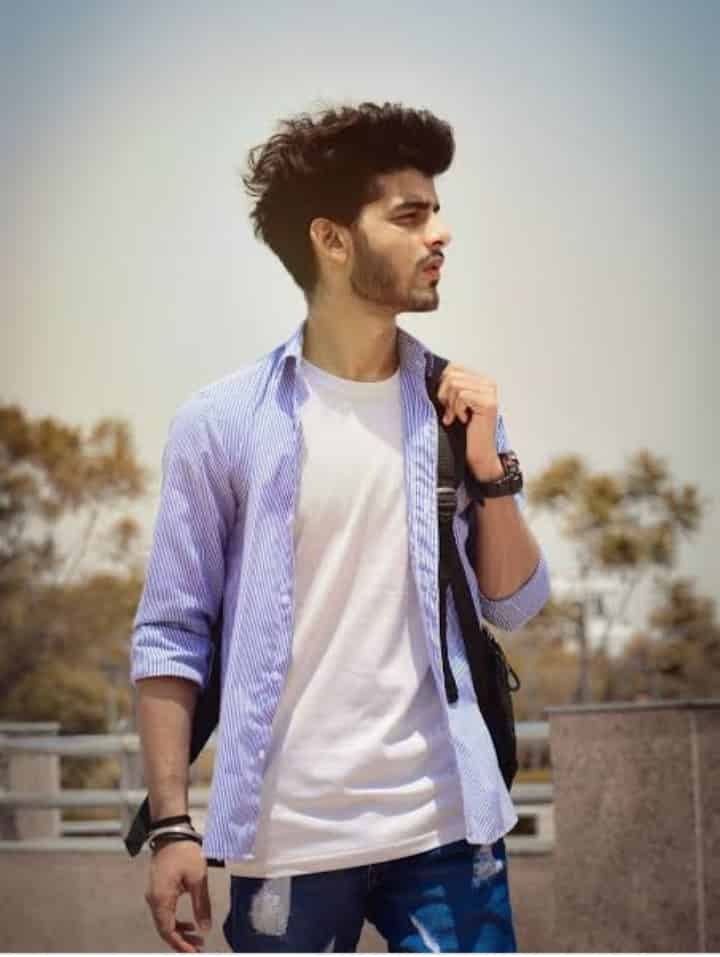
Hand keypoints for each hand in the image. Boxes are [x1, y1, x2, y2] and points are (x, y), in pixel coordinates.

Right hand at [145, 840, 210, 952]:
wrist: (171, 832)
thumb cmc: (184, 853)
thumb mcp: (198, 879)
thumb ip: (201, 905)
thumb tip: (205, 928)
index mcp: (161, 899)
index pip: (168, 931)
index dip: (180, 944)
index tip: (194, 952)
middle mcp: (153, 900)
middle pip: (164, 928)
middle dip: (181, 940)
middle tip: (198, 948)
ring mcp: (154, 894)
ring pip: (164, 921)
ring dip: (180, 931)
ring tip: (197, 937)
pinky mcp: (158, 889)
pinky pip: (164, 911)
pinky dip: (176, 920)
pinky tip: (189, 922)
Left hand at [436, 364, 502, 478]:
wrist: (478, 454)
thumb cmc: (464, 432)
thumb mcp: (454, 404)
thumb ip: (449, 387)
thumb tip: (430, 374)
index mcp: (480, 380)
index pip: (453, 367)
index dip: (442, 385)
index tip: (446, 404)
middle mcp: (488, 383)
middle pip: (451, 374)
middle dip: (445, 395)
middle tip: (451, 412)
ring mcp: (490, 392)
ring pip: (454, 384)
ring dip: (451, 404)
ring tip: (457, 417)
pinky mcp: (488, 403)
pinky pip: (461, 395)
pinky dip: (457, 409)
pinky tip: (464, 420)